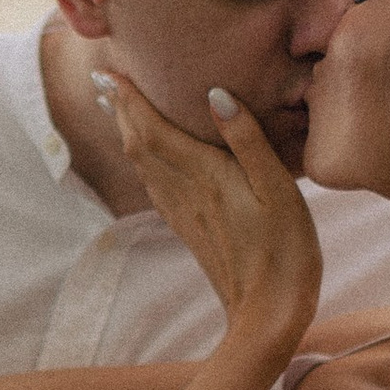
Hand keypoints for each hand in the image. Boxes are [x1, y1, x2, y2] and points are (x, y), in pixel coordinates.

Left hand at [91, 71, 320, 350]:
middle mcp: (187, 193)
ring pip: (144, 167)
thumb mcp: (279, 190)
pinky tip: (149, 161)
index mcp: (206, 177)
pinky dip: (145, 163)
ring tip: (119, 111)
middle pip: (140, 145)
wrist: (268, 317)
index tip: (108, 72)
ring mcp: (186, 215)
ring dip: (128, 134)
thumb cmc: (285, 252)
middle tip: (104, 81)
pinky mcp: (192, 232)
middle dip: (122, 111)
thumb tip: (215, 94)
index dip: (130, 100)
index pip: (154, 129)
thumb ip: (248, 140)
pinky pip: (156, 188)